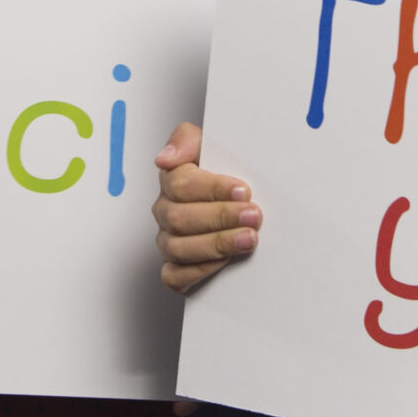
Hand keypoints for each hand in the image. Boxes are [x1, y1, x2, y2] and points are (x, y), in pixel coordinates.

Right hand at [151, 122, 259, 292]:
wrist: (239, 202)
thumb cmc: (223, 173)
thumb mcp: (209, 145)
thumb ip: (186, 140)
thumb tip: (165, 158)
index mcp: (171, 180)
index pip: (180, 184)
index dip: (213, 188)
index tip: (243, 190)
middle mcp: (166, 211)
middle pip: (180, 218)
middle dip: (221, 217)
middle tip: (253, 216)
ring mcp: (168, 241)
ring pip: (179, 248)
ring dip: (217, 244)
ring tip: (248, 239)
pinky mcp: (175, 268)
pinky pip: (175, 276)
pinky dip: (199, 271)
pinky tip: (224, 262)